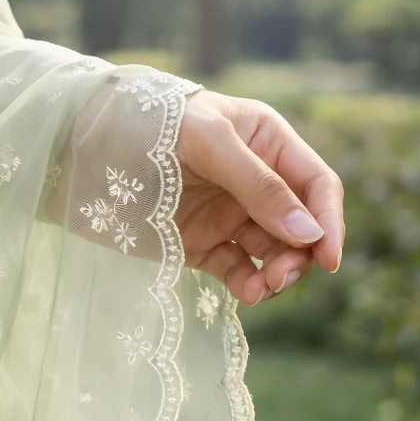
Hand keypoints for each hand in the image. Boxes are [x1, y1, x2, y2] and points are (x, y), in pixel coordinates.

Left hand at [176, 90, 344, 304]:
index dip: (328, 222)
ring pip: (270, 253)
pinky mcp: (200, 244)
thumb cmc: (155, 126)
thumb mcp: (212, 143)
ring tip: (259, 289)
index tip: (327, 259)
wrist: (91, 146)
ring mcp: (227, 215)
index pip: (316, 186)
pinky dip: (245, 284)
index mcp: (268, 144)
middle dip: (297, 255)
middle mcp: (255, 182)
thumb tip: (308, 233)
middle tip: (278, 277)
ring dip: (273, 274)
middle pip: (298, 228)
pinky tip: (246, 293)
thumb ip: (259, 186)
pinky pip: (235, 269)